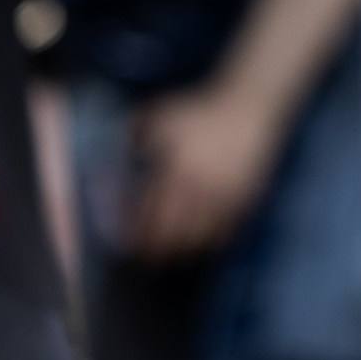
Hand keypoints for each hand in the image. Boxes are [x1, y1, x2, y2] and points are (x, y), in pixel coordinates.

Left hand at [126, 81, 283, 258]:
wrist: (249, 105)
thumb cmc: (200, 110)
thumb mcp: (160, 114)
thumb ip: (133, 135)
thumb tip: (111, 157)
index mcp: (177, 169)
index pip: (151, 218)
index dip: (136, 236)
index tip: (126, 241)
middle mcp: (201, 189)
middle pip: (174, 238)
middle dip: (156, 251)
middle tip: (145, 254)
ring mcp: (226, 198)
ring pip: (199, 241)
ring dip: (181, 250)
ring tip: (170, 251)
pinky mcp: (245, 201)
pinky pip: (224, 235)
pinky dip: (208, 243)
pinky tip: (198, 239)